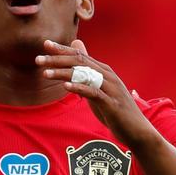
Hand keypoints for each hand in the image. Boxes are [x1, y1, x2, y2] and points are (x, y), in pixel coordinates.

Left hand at [37, 39, 156, 148]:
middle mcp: (107, 76)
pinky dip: (79, 88)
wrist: (137, 130)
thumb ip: (87, 70)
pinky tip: (65, 86)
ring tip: (45, 73)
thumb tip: (77, 48)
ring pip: (84, 75)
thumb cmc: (115, 109)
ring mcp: (111, 89)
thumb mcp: (99, 88)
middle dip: (57, 59)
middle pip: (79, 62)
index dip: (62, 49)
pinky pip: (93, 93)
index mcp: (103, 71)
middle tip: (38, 59)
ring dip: (63, 73)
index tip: (45, 44)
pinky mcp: (111, 103)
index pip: (80, 56)